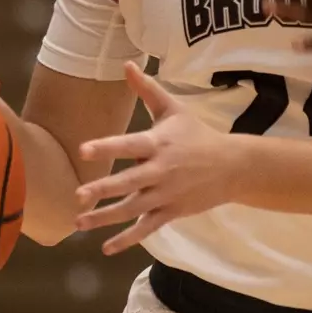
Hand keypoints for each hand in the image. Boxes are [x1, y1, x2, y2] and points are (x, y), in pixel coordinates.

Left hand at [74, 63, 243, 255]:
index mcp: (159, 143)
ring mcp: (167, 194)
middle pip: (129, 182)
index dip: (107, 146)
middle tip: (78, 195)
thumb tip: (127, 65)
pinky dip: (128, 239)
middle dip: (103, 189)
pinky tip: (106, 247)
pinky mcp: (172, 211)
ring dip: (106, 217)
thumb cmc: (196, 134)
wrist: (233, 165)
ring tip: (79, 222)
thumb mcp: (174, 109)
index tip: (83, 149)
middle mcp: (162, 170)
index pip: (129, 144)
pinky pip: (147, 227)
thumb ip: (147, 90)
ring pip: (133, 209)